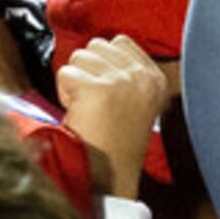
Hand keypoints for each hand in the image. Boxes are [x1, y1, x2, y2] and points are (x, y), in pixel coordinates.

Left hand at [56, 35, 171, 199]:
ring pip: (79, 56)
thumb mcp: (135, 101)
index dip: (102, 66)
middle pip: (97, 45)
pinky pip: (65, 74)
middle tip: (94, 105)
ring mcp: (121, 81)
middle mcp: (142, 77)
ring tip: (87, 109)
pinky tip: (79, 114)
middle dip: (87, 71)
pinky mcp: (97, 89)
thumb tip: (98, 46)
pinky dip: (64, 93)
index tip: (106, 96)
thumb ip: (125, 72)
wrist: (109, 176)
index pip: (119, 42)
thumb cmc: (115, 142)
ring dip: (75, 81)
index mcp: (156, 78)